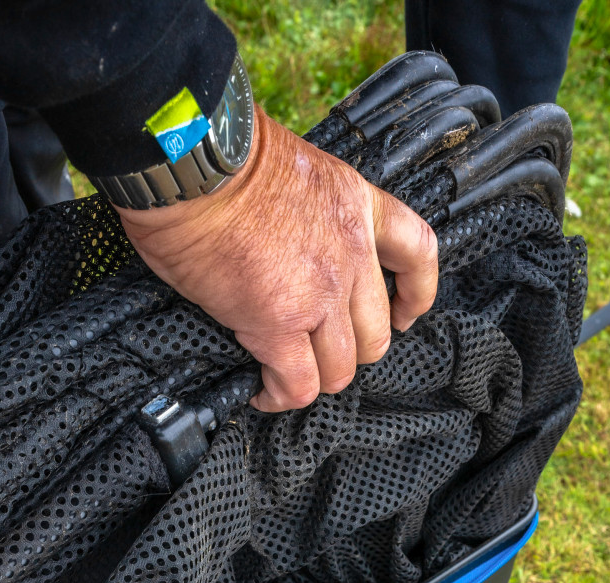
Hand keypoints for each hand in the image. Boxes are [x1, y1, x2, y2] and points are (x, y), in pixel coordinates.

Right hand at [115, 108, 438, 411]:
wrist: (192, 167)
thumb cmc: (223, 160)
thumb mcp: (296, 169)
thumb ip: (313, 214)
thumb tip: (291, 247)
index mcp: (357, 205)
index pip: (417, 253)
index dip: (416, 293)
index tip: (405, 315)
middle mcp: (351, 253)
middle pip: (374, 334)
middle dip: (347, 352)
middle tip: (315, 352)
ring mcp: (320, 294)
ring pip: (339, 368)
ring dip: (312, 378)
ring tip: (283, 376)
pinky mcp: (280, 326)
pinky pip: (296, 386)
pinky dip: (278, 396)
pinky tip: (260, 390)